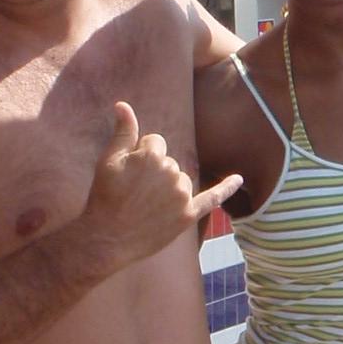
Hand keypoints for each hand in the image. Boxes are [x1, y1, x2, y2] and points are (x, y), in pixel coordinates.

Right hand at [82, 103, 241, 265]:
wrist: (106, 239)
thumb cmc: (104, 197)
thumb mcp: (108, 160)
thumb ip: (123, 131)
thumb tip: (123, 104)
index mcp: (152, 155)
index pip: (155, 142)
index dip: (139, 156)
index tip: (128, 173)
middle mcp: (172, 172)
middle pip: (169, 161)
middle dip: (154, 173)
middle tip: (134, 193)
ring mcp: (182, 195)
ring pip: (181, 179)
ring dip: (169, 187)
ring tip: (145, 205)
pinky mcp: (188, 215)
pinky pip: (213, 198)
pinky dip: (226, 188)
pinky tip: (238, 179)